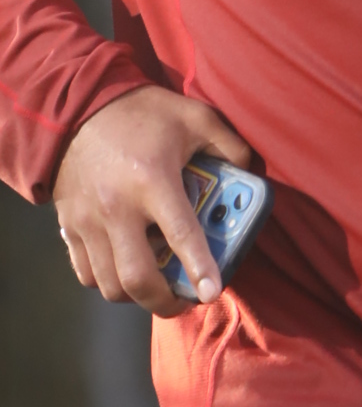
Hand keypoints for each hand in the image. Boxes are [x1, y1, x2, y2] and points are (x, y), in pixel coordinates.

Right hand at [53, 84, 253, 315]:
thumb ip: (229, 146)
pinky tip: (125, 269)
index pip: (180, 236)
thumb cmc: (142, 112)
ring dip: (136, 296)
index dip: (199, 269)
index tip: (211, 293)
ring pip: (109, 283)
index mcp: (152, 180)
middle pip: (136, 277)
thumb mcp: (195, 116)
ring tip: (157, 287)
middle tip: (185, 299)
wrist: (76, 105)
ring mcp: (87, 219)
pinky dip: (106, 281)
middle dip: (164, 301)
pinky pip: (84, 272)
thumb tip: (249, 176)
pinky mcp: (68, 224)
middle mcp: (116, 206)